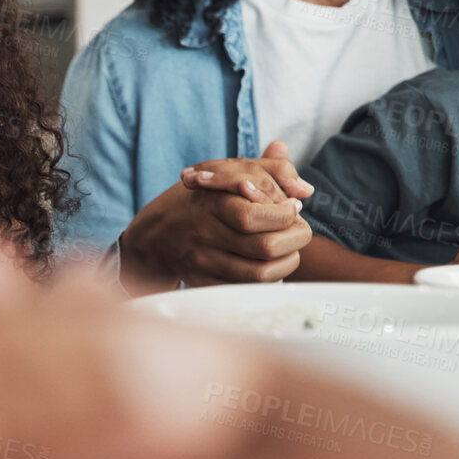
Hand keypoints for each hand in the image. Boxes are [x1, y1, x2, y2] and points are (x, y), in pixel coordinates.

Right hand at [120, 141, 314, 287]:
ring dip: (287, 262)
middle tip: (299, 230)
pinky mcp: (206, 283)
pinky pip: (248, 289)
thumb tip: (304, 187)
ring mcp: (203, 262)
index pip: (254, 215)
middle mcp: (205, 234)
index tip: (293, 207)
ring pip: (261, 274)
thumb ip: (267, 170)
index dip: (285, 214)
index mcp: (211, 203)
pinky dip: (269, 279)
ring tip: (289, 248)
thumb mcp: (225, 174)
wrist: (155, 235)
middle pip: (264, 246)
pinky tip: (271, 264)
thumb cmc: (200, 200)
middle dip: (295, 239)